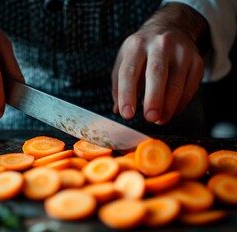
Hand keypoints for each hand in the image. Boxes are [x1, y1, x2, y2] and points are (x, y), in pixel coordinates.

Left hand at [112, 3, 206, 124]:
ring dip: (168, 107)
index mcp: (136, 45)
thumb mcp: (124, 60)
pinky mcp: (197, 61)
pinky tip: (170, 112)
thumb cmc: (142, 51)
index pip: (129, 72)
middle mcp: (160, 45)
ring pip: (176, 83)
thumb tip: (117, 109)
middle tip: (149, 118)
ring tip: (159, 120)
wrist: (170, 28)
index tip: (127, 114)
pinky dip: (180, 105)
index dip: (127, 94)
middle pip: (157, 74)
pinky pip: (190, 88)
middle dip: (154, 99)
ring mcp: (181, 51)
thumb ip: (118, 86)